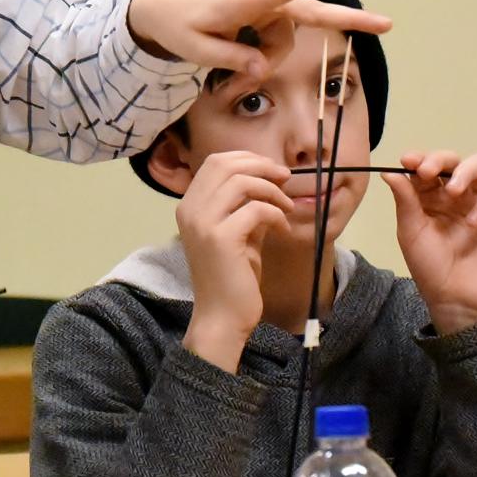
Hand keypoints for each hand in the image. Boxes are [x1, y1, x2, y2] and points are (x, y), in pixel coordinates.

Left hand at [127, 0, 391, 76]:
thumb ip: (231, 61)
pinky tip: (247, 45)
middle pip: (289, 33)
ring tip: (231, 65)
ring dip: (265, 56)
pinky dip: (266, 46)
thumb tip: (262, 71)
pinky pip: (279, 29)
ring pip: (285, 36)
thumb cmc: (175, 24)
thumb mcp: (196, 51)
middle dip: (275, 60)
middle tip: (240, 84)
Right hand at [177, 151, 295, 372]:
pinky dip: (275, 214)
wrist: (222, 318)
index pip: (215, 162)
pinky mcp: (220, 238)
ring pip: (241, 181)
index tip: (272, 170)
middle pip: (225, 164)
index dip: (247, 158)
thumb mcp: (239, 234)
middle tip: (285, 179)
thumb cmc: (231, 278)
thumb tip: (270, 182)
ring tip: (287, 207)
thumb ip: (246, 207)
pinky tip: (283, 229)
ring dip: (271, 190)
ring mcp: (202, 222)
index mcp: (189, 206)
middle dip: (261, 166)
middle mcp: (190, 209)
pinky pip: (255, 209)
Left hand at [383, 151, 476, 335]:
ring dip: (466, 170)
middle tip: (428, 172)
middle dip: (440, 159)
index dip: (419, 158)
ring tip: (454, 191)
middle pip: (454, 160)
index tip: (407, 161)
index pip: (428, 165)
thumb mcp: (411, 232)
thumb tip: (389, 172)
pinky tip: (473, 220)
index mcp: (431, 195)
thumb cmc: (430, 266)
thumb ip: (404, 200)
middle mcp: (457, 194)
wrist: (456, 299)